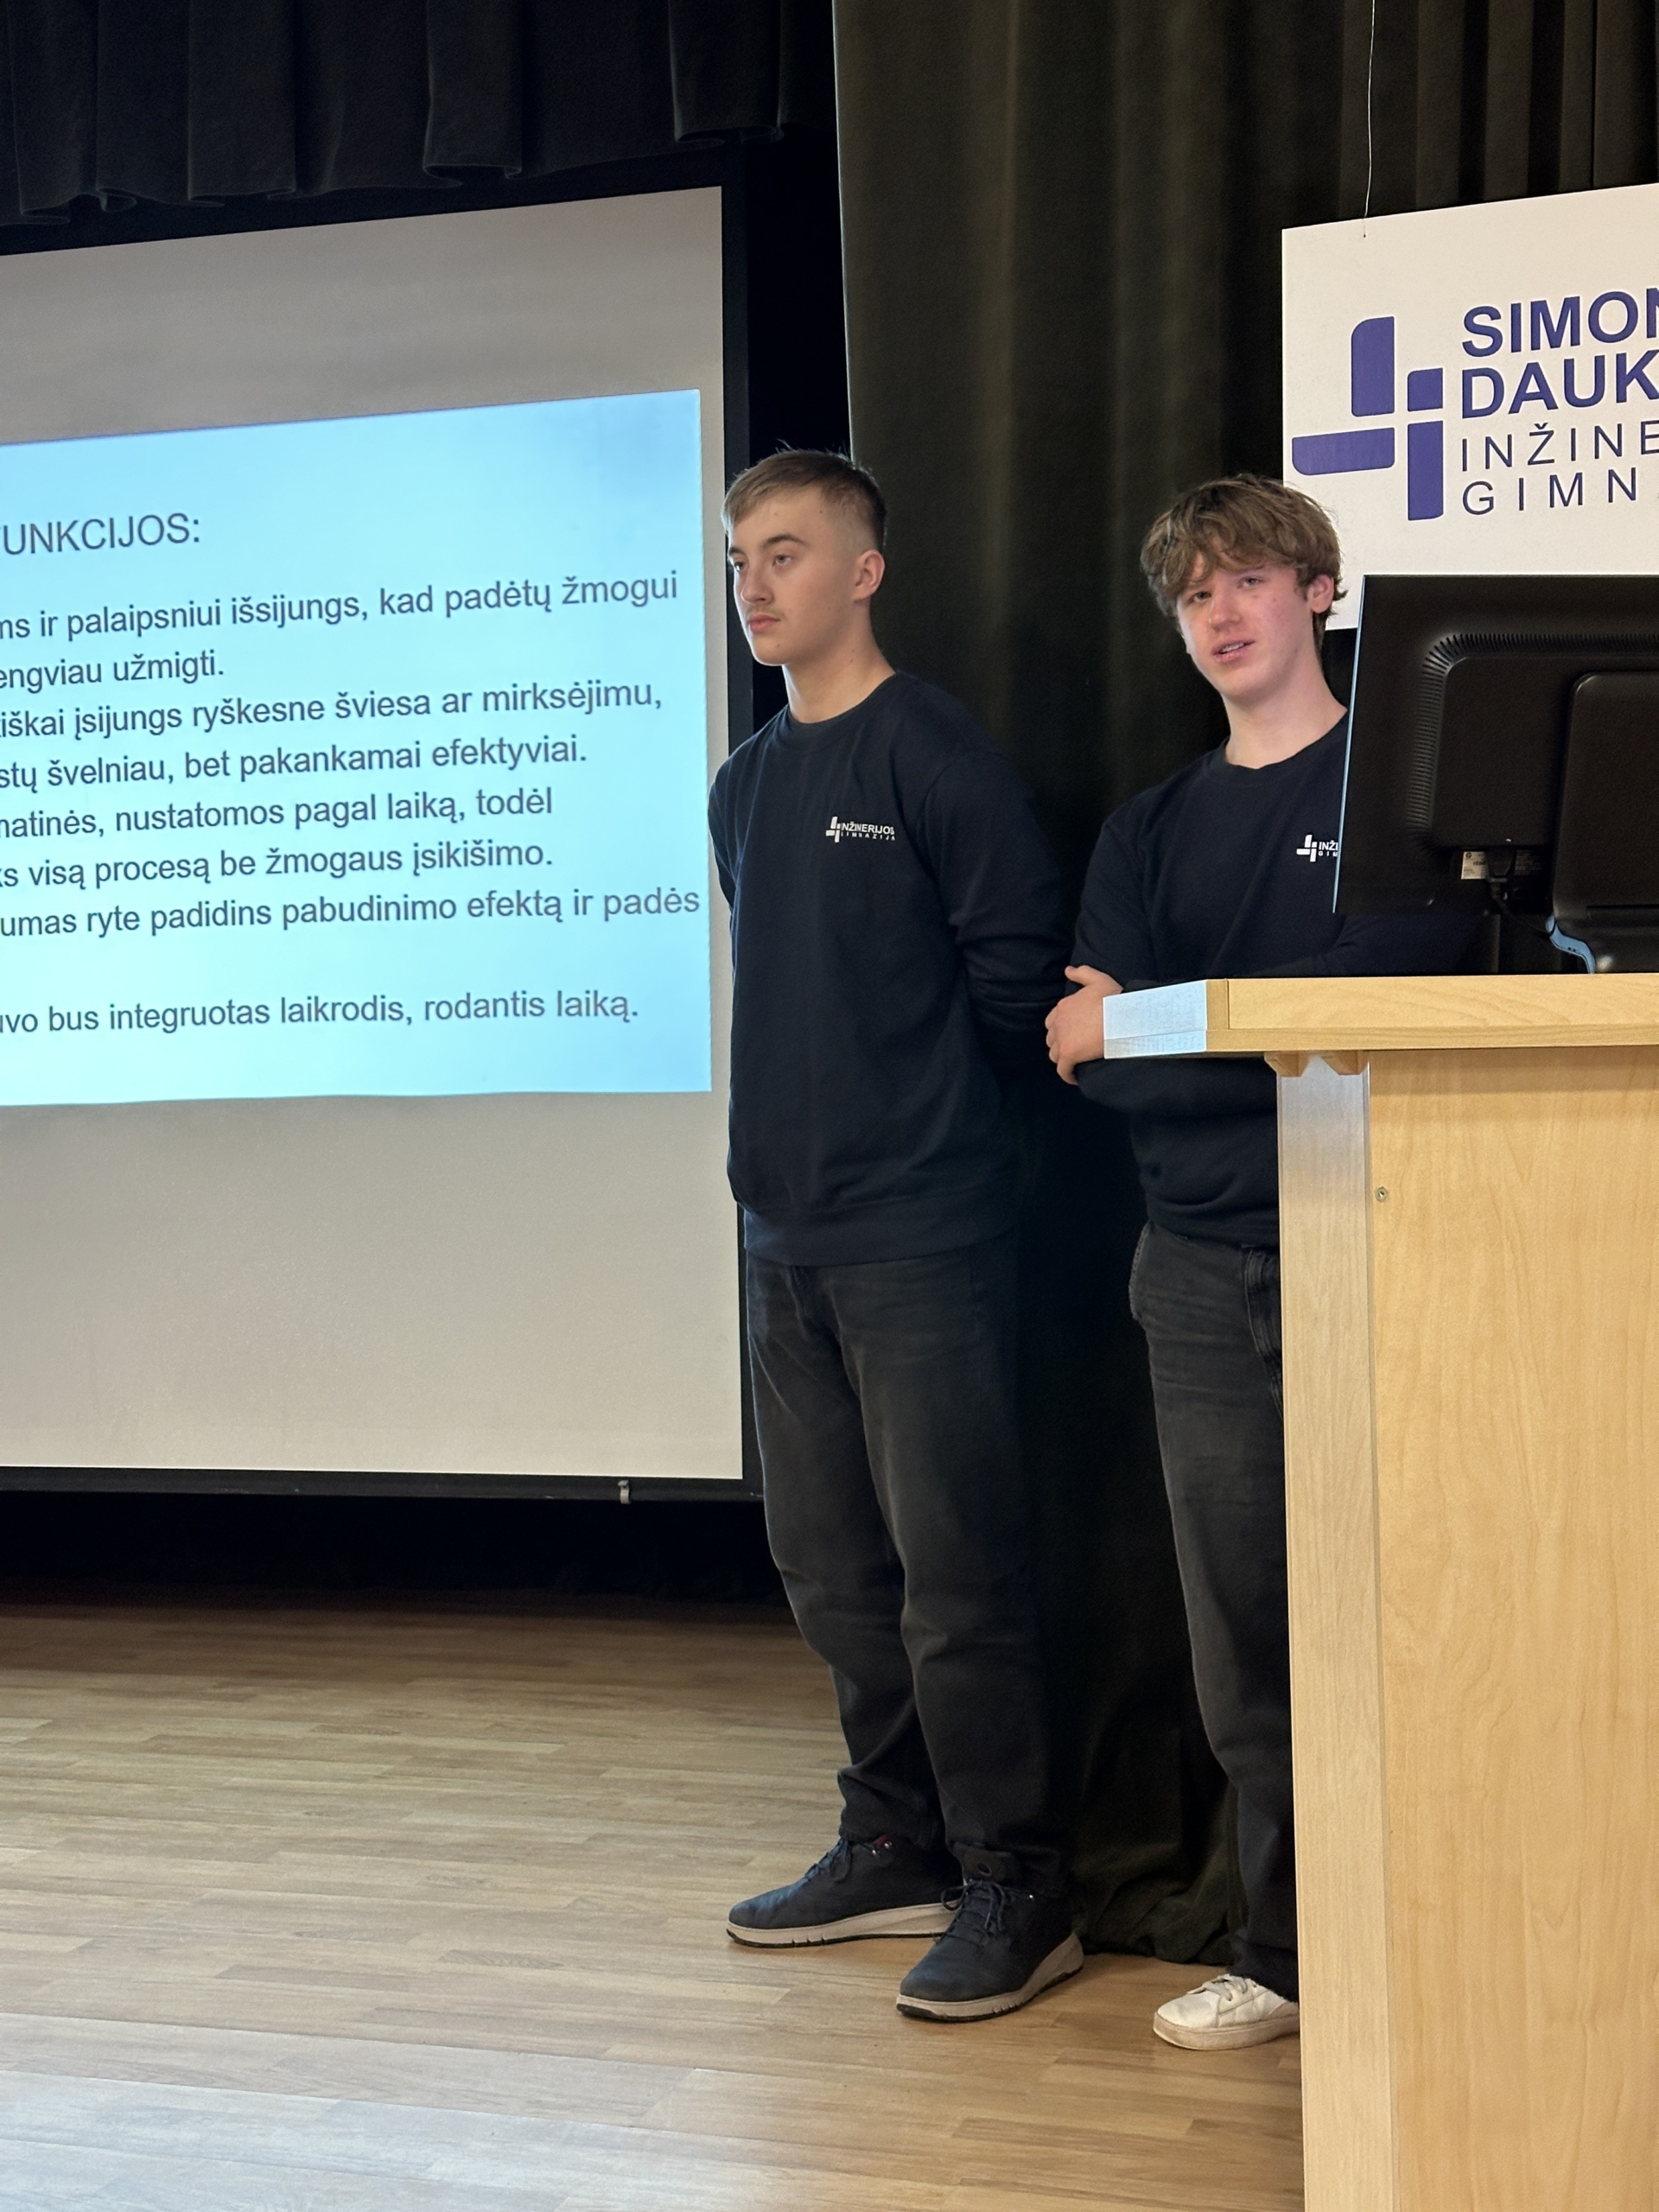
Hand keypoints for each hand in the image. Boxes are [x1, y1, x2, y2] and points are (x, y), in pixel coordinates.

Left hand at [1046, 965, 1121, 1085]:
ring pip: (1055, 1054)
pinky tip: (1074, 1078)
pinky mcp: (1068, 1056)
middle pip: (1052, 1038)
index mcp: (1063, 1007)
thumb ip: (1081, 973)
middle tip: (1075, 1049)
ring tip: (1075, 1063)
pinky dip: (1067, 1075)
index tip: (1073, 1034)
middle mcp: (1058, 1023)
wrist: (1122, 1018)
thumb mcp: (1098, 979)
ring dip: (1063, 1059)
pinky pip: (1062, 1070)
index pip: (1053, 1021)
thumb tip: (1067, 971)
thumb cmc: (1113, 999)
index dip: (1061, 1028)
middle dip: (1060, 1043)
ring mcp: (1062, 1040)